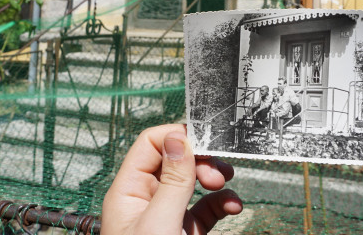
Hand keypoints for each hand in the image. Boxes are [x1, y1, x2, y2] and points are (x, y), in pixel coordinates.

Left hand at [101, 124, 242, 233]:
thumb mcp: (159, 223)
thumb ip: (173, 181)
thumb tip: (178, 137)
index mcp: (128, 192)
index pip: (150, 144)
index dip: (178, 138)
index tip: (205, 141)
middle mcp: (146, 200)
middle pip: (175, 159)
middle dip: (201, 158)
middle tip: (218, 170)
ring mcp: (167, 215)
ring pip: (193, 181)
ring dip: (214, 177)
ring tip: (226, 183)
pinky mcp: (185, 230)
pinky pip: (206, 206)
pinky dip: (222, 202)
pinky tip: (233, 205)